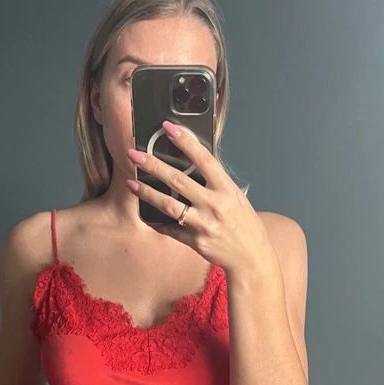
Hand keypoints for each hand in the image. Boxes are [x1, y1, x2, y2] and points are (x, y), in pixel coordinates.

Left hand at [126, 120, 274, 277]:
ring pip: (169, 205)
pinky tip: (145, 214)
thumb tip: (191, 165)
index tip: (168, 128)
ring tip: (132, 183)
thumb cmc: (244, 224)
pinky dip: (157, 222)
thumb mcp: (235, 197)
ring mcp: (204, 224)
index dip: (185, 141)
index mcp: (226, 189)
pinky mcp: (195, 241)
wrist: (251, 256)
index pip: (204, 159)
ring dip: (147, 193)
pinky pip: (171, 229)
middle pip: (178, 180)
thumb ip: (215, 182)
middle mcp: (214, 204)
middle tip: (134, 154)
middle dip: (153, 165)